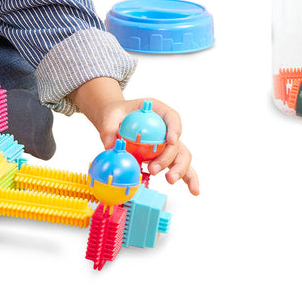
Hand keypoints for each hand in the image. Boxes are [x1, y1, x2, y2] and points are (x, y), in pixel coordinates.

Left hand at [70, 78, 199, 194]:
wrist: (115, 121)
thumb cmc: (116, 115)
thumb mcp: (109, 116)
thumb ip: (108, 128)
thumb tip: (109, 144)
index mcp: (157, 111)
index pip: (171, 117)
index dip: (174, 128)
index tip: (171, 141)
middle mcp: (166, 127)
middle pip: (176, 142)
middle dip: (169, 158)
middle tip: (154, 169)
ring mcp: (167, 143)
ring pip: (182, 156)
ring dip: (180, 170)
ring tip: (169, 180)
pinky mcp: (166, 156)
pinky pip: (179, 166)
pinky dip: (188, 179)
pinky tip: (194, 191)